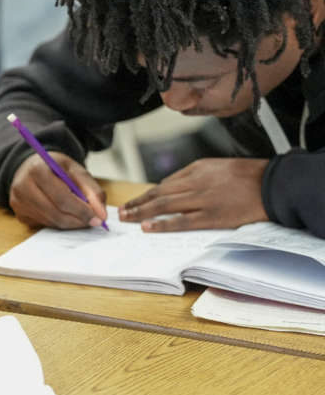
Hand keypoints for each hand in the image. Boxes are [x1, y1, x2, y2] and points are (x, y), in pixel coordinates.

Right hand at [9, 152, 106, 228]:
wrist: (31, 166)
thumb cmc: (55, 167)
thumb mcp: (76, 170)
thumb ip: (92, 190)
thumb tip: (101, 214)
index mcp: (37, 170)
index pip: (61, 197)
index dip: (82, 210)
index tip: (98, 219)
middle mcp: (22, 186)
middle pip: (56, 212)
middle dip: (78, 220)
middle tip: (93, 221)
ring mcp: (18, 201)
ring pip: (51, 221)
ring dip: (70, 223)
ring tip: (81, 217)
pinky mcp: (18, 213)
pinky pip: (44, 224)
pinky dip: (59, 223)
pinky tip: (64, 214)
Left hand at [119, 158, 269, 231]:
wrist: (272, 184)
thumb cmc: (248, 176)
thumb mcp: (218, 167)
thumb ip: (196, 176)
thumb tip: (175, 188)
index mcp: (197, 169)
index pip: (165, 184)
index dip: (147, 194)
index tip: (134, 201)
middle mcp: (196, 183)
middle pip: (159, 194)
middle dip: (137, 203)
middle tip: (122, 211)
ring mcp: (203, 200)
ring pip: (164, 206)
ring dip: (142, 212)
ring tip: (127, 219)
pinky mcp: (212, 216)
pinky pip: (182, 221)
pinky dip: (163, 225)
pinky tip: (148, 227)